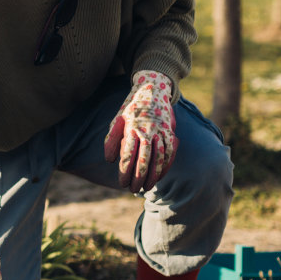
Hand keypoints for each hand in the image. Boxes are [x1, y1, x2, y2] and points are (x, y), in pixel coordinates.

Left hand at [103, 70, 176, 193]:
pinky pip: (170, 152)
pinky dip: (166, 165)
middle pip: (144, 159)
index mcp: (131, 128)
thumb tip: (109, 160)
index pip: (128, 155)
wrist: (152, 89)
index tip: (122, 182)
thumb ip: (111, 140)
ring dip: (154, 175)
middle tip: (133, 189)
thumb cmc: (131, 109)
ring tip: (147, 187)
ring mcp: (161, 131)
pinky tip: (160, 176)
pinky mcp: (170, 131)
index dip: (125, 172)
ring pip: (159, 158)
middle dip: (138, 177)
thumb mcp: (117, 120)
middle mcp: (147, 130)